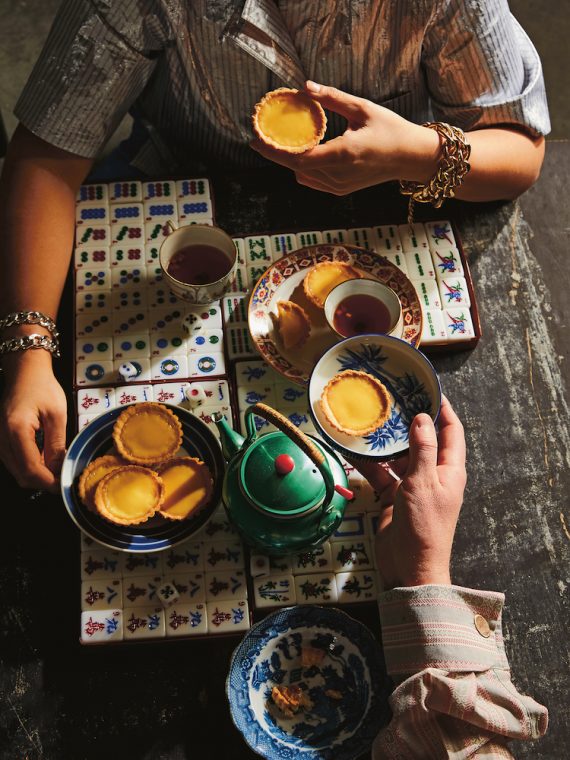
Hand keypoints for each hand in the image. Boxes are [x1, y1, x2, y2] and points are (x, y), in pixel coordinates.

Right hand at [0, 351, 66, 491]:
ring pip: (17, 470)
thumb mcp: (56, 414)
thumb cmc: (42, 387)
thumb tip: (59, 469)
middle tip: (64, 478)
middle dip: (43, 481)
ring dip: (38, 475)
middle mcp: (1, 438)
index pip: (30, 468)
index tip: (64, 484)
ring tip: (58, 468)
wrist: (25, 372)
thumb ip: (57, 444)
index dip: (48, 481)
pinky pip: (15, 461)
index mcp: (16, 430)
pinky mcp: (1, 439)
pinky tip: (47, 460)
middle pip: (21, 474)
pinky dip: (31, 466)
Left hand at [250, 81, 439, 194]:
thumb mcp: (363, 108)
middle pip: (294, 168)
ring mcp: (339, 186)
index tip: (255, 139)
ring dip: (290, 160)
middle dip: (274, 154)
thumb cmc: (392, 130)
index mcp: (342, 154)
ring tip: (281, 142)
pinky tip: (303, 152)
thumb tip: (306, 87)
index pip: (297, 157)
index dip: (273, 150)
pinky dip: (302, 167)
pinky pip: (312, 180)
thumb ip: (332, 99)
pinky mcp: (341, 190)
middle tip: (258, 138)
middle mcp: (338, 175)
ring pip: (302, 175)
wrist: (411, 158)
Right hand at [354, 396, 465, 588]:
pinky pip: (381, 474)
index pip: (451, 430)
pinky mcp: (393, 497)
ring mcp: (412, 486)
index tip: (428, 387)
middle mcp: (433, 474)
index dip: (442, 408)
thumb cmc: (424, 525)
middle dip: (407, 421)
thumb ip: (423, 449)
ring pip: (398, 456)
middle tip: (390, 399)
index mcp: (450, 470)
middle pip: (422, 440)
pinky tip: (353, 450)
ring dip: (385, 443)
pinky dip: (369, 464)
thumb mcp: (423, 482)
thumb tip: (423, 417)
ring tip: (369, 421)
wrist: (409, 567)